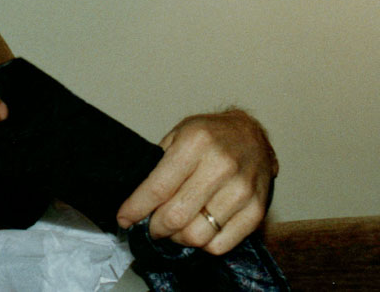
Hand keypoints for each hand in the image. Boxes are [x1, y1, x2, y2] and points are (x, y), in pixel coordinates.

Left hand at [116, 109, 277, 254]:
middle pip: (176, 216)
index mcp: (195, 142)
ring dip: (177, 238)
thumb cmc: (210, 135)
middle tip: (150, 226)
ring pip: (197, 236)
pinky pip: (220, 245)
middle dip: (155, 228)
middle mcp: (220, 166)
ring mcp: (241, 190)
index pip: (158, 188)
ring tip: (173, 228)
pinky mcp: (256, 210)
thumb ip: (158, 165)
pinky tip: (197, 229)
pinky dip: (202, 244)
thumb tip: (135, 201)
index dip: (136, 209)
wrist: (251, 135)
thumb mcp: (178, 135)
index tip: (123, 219)